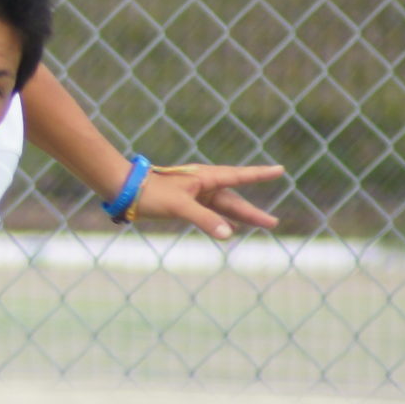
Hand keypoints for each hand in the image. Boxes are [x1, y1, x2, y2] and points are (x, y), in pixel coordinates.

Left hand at [131, 163, 284, 239]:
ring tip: (263, 225)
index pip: (239, 176)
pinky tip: (231, 228)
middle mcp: (203, 184)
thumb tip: (229, 234)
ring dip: (241, 217)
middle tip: (274, 223)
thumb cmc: (150, 193)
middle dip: (253, 212)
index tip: (280, 170)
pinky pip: (210, 213)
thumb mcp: (179, 206)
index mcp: (204, 178)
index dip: (259, 174)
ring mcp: (195, 194)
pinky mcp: (185, 204)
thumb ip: (204, 220)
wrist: (124, 190)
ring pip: (223, 207)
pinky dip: (222, 220)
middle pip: (234, 199)